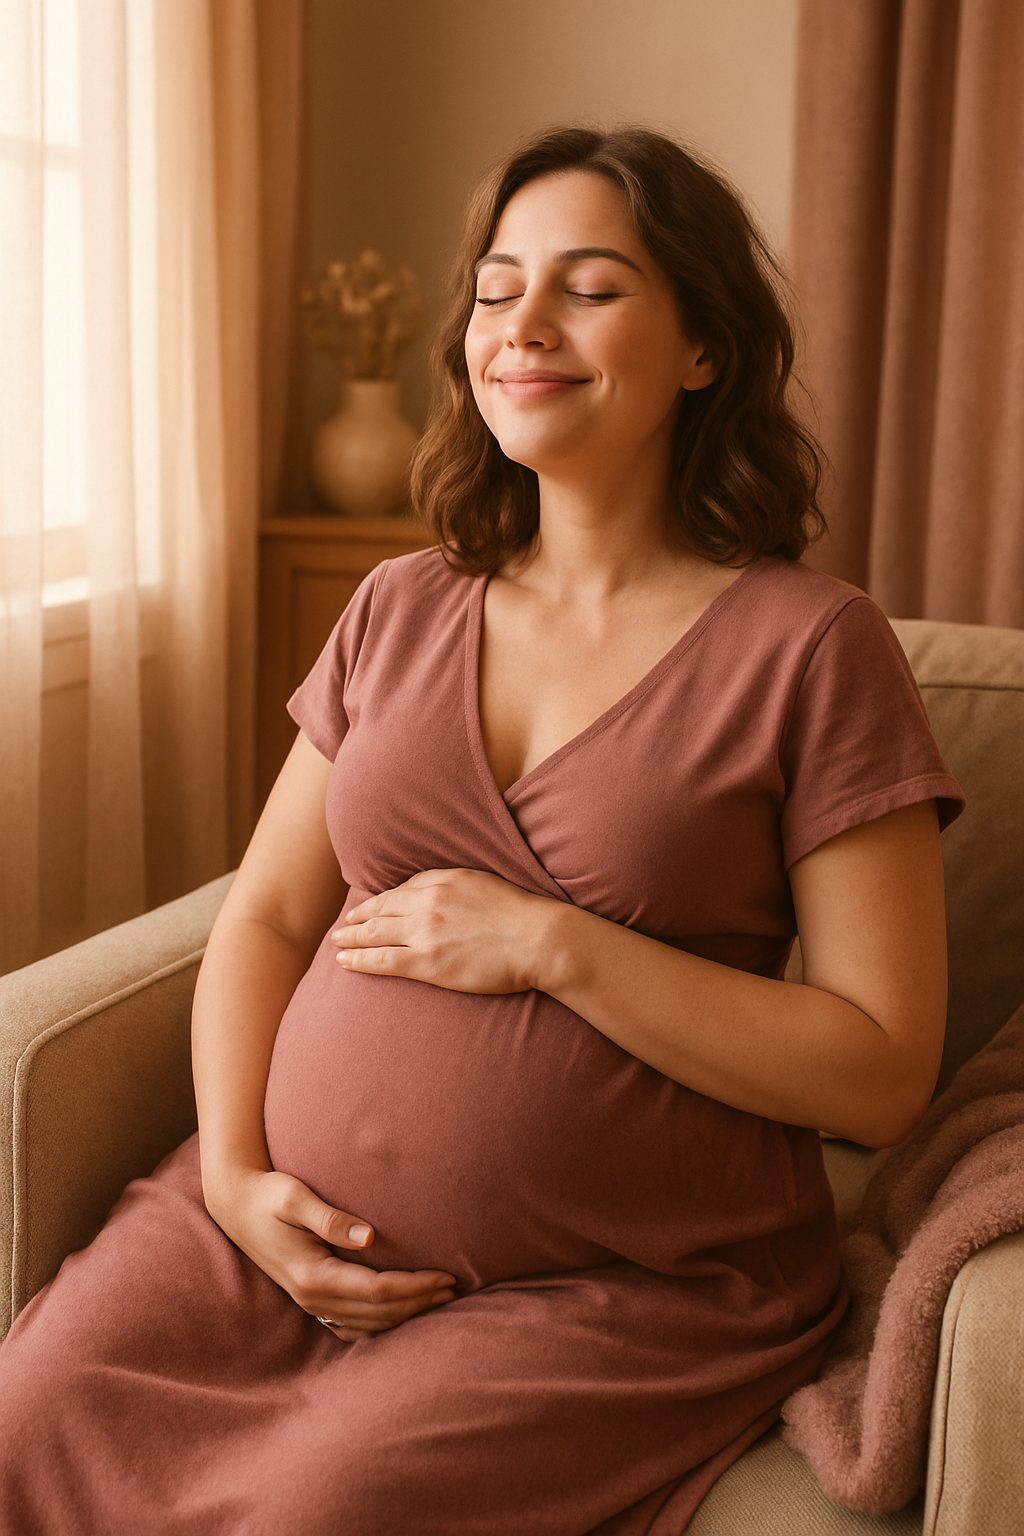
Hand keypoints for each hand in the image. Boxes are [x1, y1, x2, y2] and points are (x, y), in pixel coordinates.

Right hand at [204, 1165, 457, 1342]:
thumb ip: (330, 1218)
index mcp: (313, 1275)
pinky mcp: (311, 1299)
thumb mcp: (295, 1197)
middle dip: (419, 1303)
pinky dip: (381, 1321)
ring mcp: (310, 1303)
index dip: (415, 1286)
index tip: (446, 1275)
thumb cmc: (268, 1194)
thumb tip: (370, 1237)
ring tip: (438, 1299)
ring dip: (405, 1314)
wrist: (235, 1204)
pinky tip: (402, 1312)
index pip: (377, 1291)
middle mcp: (313, 1297)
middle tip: (454, 1288)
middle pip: (378, 1312)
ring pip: (368, 1322)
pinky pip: (352, 1323)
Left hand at [330, 867, 556, 993]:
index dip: (378, 901)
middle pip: (381, 909)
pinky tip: (346, 961)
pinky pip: (383, 960)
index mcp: (443, 881)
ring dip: (351, 938)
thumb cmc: (519, 914)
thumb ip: (452, 884)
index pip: (400, 890)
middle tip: (342, 926)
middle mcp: (427, 902)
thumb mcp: (483, 882)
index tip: (365, 908)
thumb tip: (426, 889)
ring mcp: (425, 932)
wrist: (537, 939)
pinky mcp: (427, 962)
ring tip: (337, 944)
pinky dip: (360, 960)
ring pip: (375, 934)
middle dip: (357, 918)